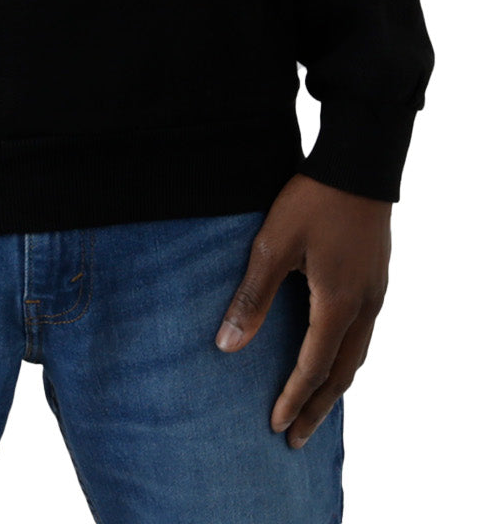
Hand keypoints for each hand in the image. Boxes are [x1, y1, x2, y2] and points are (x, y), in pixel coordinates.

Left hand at [215, 173, 390, 447]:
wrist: (358, 164)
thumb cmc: (312, 201)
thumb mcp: (272, 247)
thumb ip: (252, 298)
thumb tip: (227, 346)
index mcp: (336, 304)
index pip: (313, 367)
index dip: (293, 398)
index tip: (275, 425)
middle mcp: (363, 306)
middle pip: (342, 373)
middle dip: (317, 408)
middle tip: (297, 438)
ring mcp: (375, 293)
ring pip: (357, 355)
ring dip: (334, 386)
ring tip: (315, 407)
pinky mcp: (376, 278)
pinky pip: (364, 334)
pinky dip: (346, 358)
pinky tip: (333, 355)